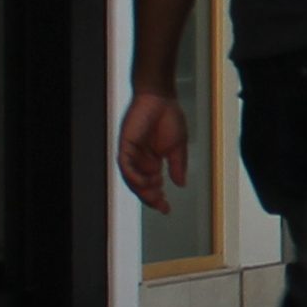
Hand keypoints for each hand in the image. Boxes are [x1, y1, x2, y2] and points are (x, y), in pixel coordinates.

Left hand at [117, 88, 187, 210]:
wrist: (161, 98)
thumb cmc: (169, 117)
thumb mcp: (178, 147)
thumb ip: (178, 166)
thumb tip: (181, 184)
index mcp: (152, 160)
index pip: (152, 184)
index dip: (158, 198)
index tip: (167, 209)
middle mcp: (140, 159)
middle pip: (140, 185)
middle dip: (150, 197)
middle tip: (161, 205)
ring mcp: (131, 152)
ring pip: (131, 178)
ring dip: (142, 188)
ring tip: (155, 192)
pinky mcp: (125, 144)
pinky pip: (124, 165)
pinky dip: (133, 175)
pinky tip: (144, 181)